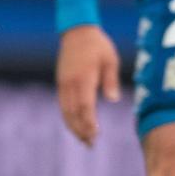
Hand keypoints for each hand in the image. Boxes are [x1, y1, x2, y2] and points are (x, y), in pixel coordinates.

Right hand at [56, 23, 121, 146]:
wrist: (76, 31)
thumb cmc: (98, 45)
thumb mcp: (110, 59)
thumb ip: (111, 80)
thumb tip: (113, 100)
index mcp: (84, 78)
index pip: (85, 105)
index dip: (89, 122)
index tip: (95, 134)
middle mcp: (70, 83)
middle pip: (73, 112)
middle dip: (81, 130)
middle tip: (90, 144)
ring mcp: (63, 83)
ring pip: (65, 111)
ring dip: (73, 127)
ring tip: (83, 139)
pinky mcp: (61, 83)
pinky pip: (63, 105)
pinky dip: (68, 117)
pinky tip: (75, 125)